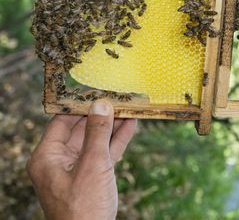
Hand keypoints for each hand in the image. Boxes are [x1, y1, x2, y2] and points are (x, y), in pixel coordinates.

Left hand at [27, 100, 136, 219]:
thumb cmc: (84, 208)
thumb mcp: (93, 165)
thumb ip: (98, 133)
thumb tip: (101, 105)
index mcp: (47, 157)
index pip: (62, 121)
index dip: (80, 105)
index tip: (97, 90)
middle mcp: (60, 160)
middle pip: (81, 129)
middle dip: (101, 113)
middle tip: (119, 97)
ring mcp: (77, 169)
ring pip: (96, 140)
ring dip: (113, 125)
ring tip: (129, 106)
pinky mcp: (93, 176)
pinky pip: (105, 152)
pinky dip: (117, 140)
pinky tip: (131, 125)